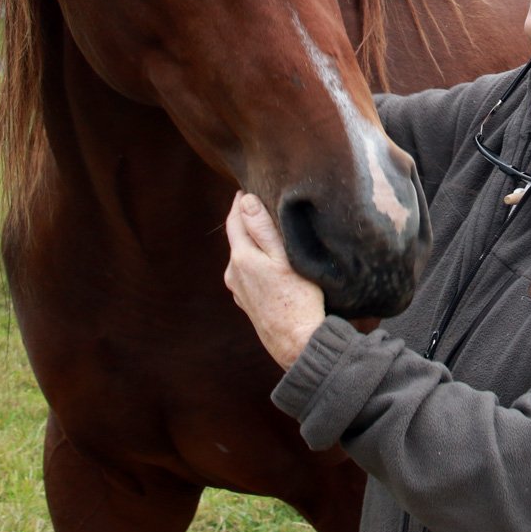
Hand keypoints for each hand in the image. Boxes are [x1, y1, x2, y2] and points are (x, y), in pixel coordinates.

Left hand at [224, 191, 324, 370]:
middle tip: (262, 205)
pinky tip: (271, 265)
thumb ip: (262, 228)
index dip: (240, 203)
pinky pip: (248, 274)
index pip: (234, 221)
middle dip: (247, 222)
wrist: (297, 342)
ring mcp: (239, 291)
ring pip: (243, 257)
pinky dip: (256, 263)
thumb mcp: (283, 257)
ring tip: (270, 233)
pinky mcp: (248, 303)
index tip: (247, 188)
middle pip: (238, 239)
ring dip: (252, 244)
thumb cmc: (297, 297)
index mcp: (241, 258)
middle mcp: (233, 274)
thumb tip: (244, 200)